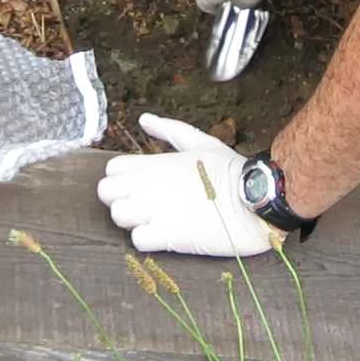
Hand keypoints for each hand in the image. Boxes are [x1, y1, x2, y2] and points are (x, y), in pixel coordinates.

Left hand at [96, 113, 282, 256]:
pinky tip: (166, 235)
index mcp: (154, 163)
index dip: (122, 179)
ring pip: (118, 216)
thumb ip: (168, 130)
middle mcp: (148, 185)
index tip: (140, 186)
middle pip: (106, 192)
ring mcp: (154, 211)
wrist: (254, 200)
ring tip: (155, 221)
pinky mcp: (166, 236)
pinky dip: (148, 241)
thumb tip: (145, 119)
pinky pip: (137, 240)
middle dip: (120, 199)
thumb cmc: (231, 171)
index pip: (111, 169)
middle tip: (143, 205)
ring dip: (133, 221)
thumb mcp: (200, 142)